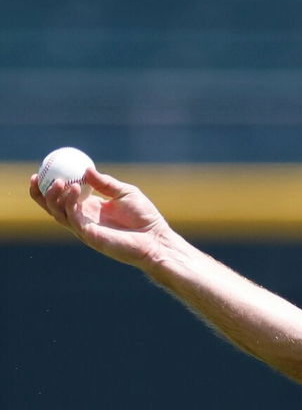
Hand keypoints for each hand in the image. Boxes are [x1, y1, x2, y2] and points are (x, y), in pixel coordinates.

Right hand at [28, 166, 171, 267]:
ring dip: (55, 197)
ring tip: (61, 181)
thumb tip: (86, 169)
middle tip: (37, 177)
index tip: (43, 169)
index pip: (63, 198)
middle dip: (40, 194)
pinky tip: (74, 188)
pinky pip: (73, 218)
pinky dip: (70, 202)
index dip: (49, 186)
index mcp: (90, 209)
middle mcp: (84, 220)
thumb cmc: (145, 218)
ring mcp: (85, 230)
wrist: (156, 239)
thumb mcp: (125, 192)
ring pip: (59, 214)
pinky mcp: (90, 237)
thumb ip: (105, 183)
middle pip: (53, 208)